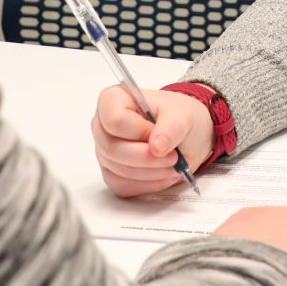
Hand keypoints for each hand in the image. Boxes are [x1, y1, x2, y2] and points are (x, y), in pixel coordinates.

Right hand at [92, 86, 213, 196]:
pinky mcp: (111, 173)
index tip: (159, 133)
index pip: (114, 120)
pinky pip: (123, 186)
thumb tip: (157, 147)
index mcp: (112, 99)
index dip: (139, 131)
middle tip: (174, 157)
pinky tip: (163, 174)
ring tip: (173, 165)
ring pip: (118, 171)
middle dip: (147, 157)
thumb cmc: (177, 117)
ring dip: (151, 172)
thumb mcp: (182, 114)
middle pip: (113, 149)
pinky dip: (148, 184)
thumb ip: (172, 127)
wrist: (184, 135)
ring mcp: (104, 151)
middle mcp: (102, 125)